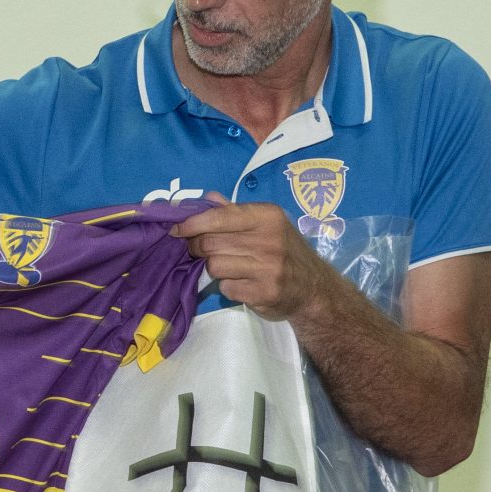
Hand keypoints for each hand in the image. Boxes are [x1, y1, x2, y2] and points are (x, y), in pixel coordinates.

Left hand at [171, 200, 335, 322]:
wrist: (314, 288)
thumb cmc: (285, 251)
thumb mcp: (267, 225)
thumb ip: (235, 212)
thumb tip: (207, 198)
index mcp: (267, 217)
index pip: (219, 217)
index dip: (192, 223)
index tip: (176, 229)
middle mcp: (269, 240)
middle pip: (211, 243)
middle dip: (196, 247)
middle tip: (196, 250)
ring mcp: (267, 268)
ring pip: (215, 266)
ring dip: (213, 268)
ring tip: (226, 266)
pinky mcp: (264, 293)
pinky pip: (226, 288)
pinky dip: (227, 286)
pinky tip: (241, 283)